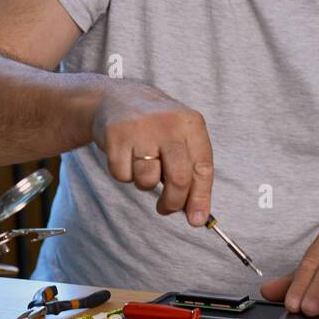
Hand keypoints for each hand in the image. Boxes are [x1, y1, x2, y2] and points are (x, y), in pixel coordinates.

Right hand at [91, 79, 213, 224]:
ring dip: (145, 183)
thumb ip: (192, 174)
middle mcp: (169, 124)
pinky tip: (126, 155)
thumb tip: (197, 217)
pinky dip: (124, 174)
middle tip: (166, 208)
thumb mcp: (181, 140)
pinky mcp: (116, 136)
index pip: (202, 168)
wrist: (118, 99)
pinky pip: (122, 175)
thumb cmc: (157, 128)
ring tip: (143, 164)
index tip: (197, 220)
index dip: (201, 198)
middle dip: (173, 202)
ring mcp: (141, 129)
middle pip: (179, 179)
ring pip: (147, 180)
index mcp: (192, 124)